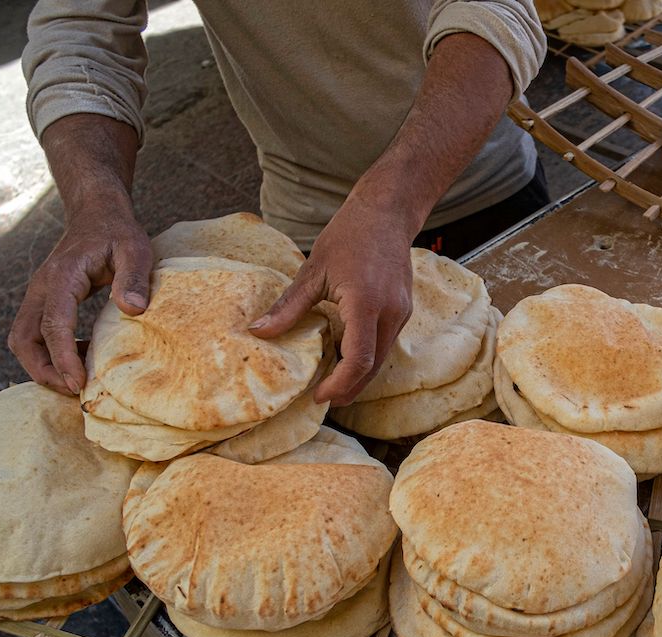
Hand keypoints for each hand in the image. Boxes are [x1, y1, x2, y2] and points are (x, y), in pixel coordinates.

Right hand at [8, 208, 151, 394]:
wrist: (97, 213)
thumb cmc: (118, 231)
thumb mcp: (135, 249)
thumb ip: (135, 278)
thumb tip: (133, 310)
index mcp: (62, 277)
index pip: (53, 325)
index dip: (63, 359)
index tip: (79, 384)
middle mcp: (42, 288)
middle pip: (24, 340)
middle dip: (43, 371)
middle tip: (75, 391)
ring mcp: (40, 295)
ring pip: (24, 340)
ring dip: (43, 365)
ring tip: (79, 380)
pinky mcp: (45, 301)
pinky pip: (36, 334)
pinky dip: (51, 353)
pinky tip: (83, 357)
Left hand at [249, 203, 412, 405]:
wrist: (386, 212)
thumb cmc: (348, 235)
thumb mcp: (313, 270)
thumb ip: (288, 307)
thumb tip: (258, 333)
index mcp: (365, 303)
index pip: (358, 360)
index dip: (338, 384)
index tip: (318, 395)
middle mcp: (390, 312)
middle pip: (372, 368)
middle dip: (348, 388)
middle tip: (322, 398)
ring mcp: (401, 312)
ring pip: (381, 359)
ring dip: (357, 374)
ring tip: (331, 382)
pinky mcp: (403, 310)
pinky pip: (384, 343)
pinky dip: (366, 356)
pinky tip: (345, 354)